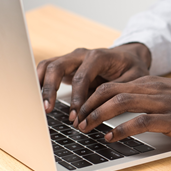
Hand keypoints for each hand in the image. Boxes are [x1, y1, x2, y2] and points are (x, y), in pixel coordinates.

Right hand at [37, 43, 151, 120]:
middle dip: (50, 89)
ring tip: (38, 105)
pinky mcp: (65, 66)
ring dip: (41, 85)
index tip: (76, 115)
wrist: (129, 57)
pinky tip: (37, 98)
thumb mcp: (133, 79)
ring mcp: (71, 58)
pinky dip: (39, 82)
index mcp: (98, 56)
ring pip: (48, 66)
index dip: (77, 98)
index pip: (81, 77)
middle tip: (47, 109)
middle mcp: (81, 55)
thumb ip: (117, 91)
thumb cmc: (132, 68)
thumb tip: (103, 109)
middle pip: (58, 67)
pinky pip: (47, 70)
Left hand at [75, 76, 170, 143]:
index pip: (112, 84)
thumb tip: (127, 103)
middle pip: (110, 90)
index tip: (79, 110)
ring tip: (86, 128)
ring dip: (98, 115)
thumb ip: (151, 95)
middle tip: (76, 120)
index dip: (91, 97)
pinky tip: (111, 137)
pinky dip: (121, 129)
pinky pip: (141, 121)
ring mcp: (163, 103)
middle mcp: (154, 89)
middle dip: (88, 105)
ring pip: (121, 102)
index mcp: (152, 83)